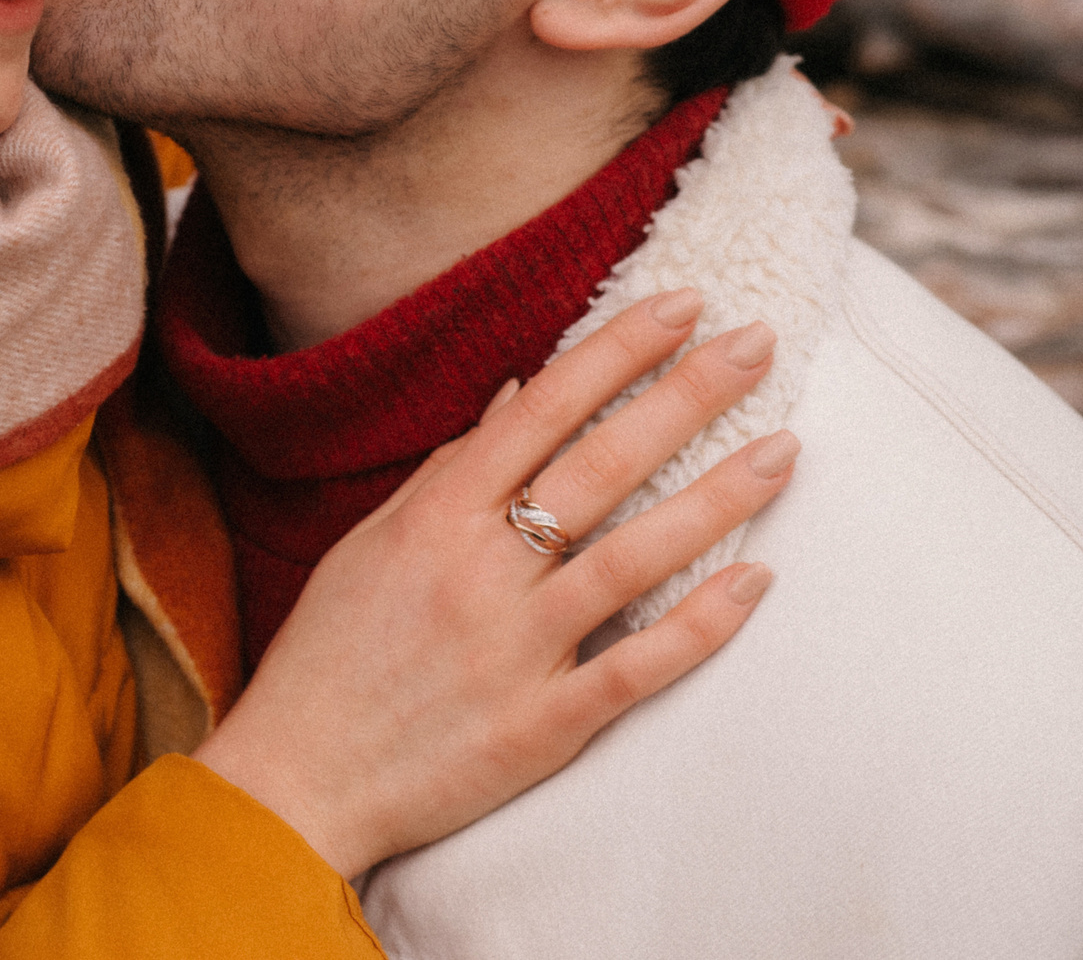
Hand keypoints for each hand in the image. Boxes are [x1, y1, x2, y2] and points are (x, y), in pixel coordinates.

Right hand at [191, 288, 795, 879]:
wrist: (298, 778)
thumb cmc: (330, 653)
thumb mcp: (372, 543)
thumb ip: (448, 470)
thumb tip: (518, 395)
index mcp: (434, 516)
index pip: (542, 409)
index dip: (617, 352)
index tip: (682, 303)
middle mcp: (480, 570)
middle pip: (602, 465)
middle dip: (687, 396)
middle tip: (759, 342)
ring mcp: (515, 649)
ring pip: (634, 557)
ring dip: (716, 498)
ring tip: (785, 448)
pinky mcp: (542, 725)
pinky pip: (637, 667)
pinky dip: (700, 625)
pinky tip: (758, 579)